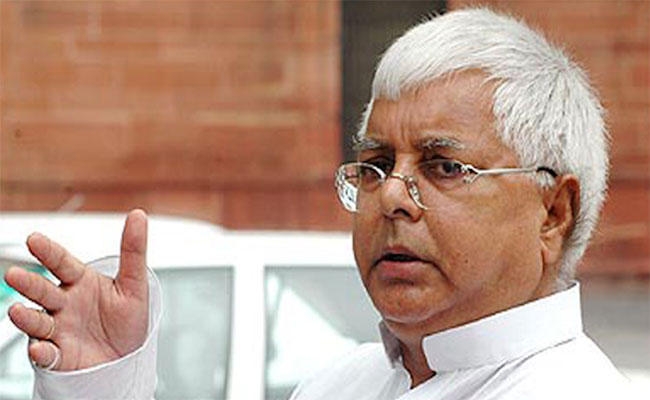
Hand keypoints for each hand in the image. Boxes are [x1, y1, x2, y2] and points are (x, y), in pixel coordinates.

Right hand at [4, 209, 148, 370]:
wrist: (128, 359)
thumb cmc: (127, 320)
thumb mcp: (134, 284)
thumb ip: (133, 250)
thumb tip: (138, 215)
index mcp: (80, 282)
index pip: (61, 263)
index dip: (48, 251)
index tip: (34, 239)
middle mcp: (64, 304)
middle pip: (42, 290)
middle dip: (28, 283)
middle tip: (14, 274)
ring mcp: (58, 329)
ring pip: (37, 321)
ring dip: (26, 317)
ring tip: (17, 310)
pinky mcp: (59, 356)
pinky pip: (46, 354)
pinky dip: (41, 352)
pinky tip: (39, 348)